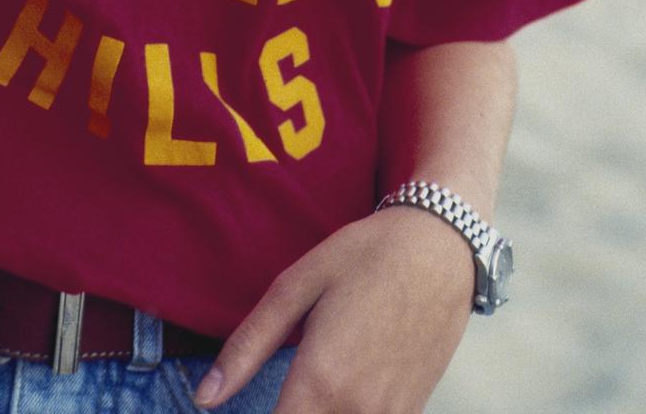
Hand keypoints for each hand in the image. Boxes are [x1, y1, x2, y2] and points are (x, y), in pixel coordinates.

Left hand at [195, 208, 475, 411]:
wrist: (442, 248)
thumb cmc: (365, 256)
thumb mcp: (297, 285)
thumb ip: (248, 345)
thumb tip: (204, 398)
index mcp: (320, 381)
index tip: (239, 409)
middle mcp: (356, 410)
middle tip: (285, 390)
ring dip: (317, 413)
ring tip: (309, 386)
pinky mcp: (410, 413)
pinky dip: (346, 413)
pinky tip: (340, 388)